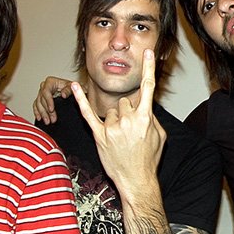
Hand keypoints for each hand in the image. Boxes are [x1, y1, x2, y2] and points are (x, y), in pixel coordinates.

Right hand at [33, 76, 73, 123]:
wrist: (73, 90)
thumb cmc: (72, 88)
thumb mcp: (72, 88)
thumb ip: (68, 90)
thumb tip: (63, 94)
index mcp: (50, 82)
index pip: (46, 91)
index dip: (48, 101)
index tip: (51, 109)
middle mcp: (44, 86)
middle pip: (42, 99)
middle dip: (46, 110)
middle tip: (52, 119)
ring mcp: (42, 93)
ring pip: (38, 104)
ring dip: (42, 114)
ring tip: (48, 121)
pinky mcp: (41, 99)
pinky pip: (36, 105)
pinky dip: (37, 112)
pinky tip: (40, 118)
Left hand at [70, 49, 165, 191]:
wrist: (136, 180)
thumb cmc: (149, 159)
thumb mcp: (160, 136)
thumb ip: (152, 117)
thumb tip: (144, 107)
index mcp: (146, 118)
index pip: (148, 88)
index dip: (148, 68)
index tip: (146, 52)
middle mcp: (129, 120)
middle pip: (125, 102)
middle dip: (127, 113)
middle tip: (130, 132)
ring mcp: (112, 128)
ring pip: (111, 111)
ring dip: (115, 122)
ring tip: (120, 140)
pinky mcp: (99, 135)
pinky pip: (88, 113)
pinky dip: (80, 100)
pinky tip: (74, 86)